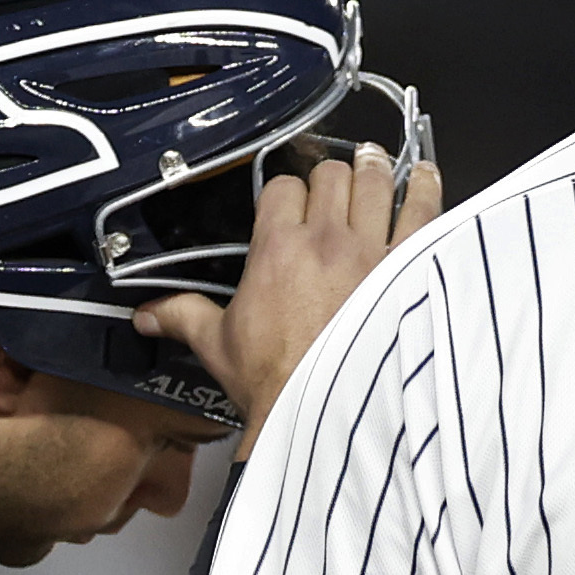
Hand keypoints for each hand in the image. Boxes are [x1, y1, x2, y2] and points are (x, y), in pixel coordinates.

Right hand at [134, 143, 444, 446]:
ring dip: (376, 170)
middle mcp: (326, 240)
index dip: (289, 189)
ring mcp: (370, 252)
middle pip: (333, 176)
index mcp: (277, 247)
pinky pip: (422, 213)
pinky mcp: (407, 272)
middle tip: (338, 184)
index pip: (284, 186)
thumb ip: (184, 316)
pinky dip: (426, 190)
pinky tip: (426, 177)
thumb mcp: (218, 344)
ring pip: (377, 183)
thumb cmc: (275, 382)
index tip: (295, 200)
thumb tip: (148, 314)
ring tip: (376, 162)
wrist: (321, 412)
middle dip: (332, 176)